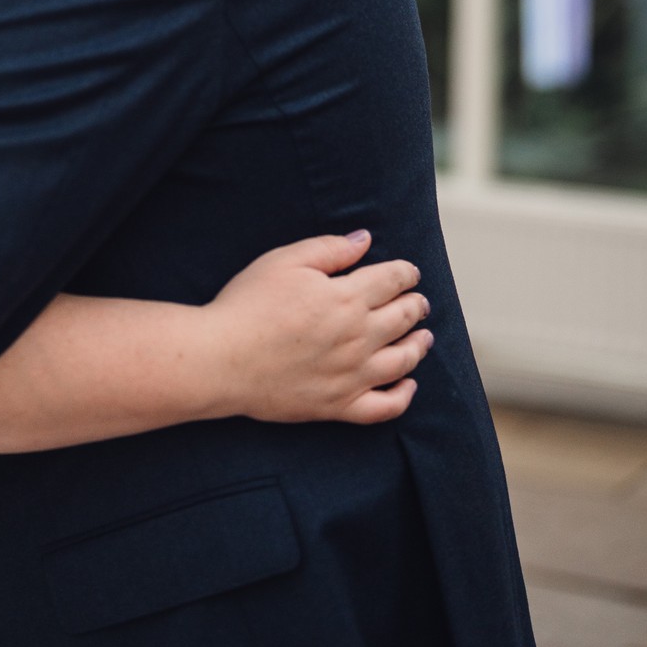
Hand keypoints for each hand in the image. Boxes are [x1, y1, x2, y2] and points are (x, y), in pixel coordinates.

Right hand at [202, 232, 431, 426]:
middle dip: (416, 305)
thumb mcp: (284, 261)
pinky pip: (385, 407)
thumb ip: (329, 249)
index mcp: (346, 297)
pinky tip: (409, 386)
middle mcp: (358, 337)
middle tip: (420, 302)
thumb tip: (364, 240)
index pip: (392, 280)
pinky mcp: (339, 406)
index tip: (410, 272)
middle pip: (403, 318)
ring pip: (403, 361)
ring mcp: (352, 375)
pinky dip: (404, 396)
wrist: (222, 359)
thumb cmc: (248, 304)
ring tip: (424, 338)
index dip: (406, 273)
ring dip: (419, 345)